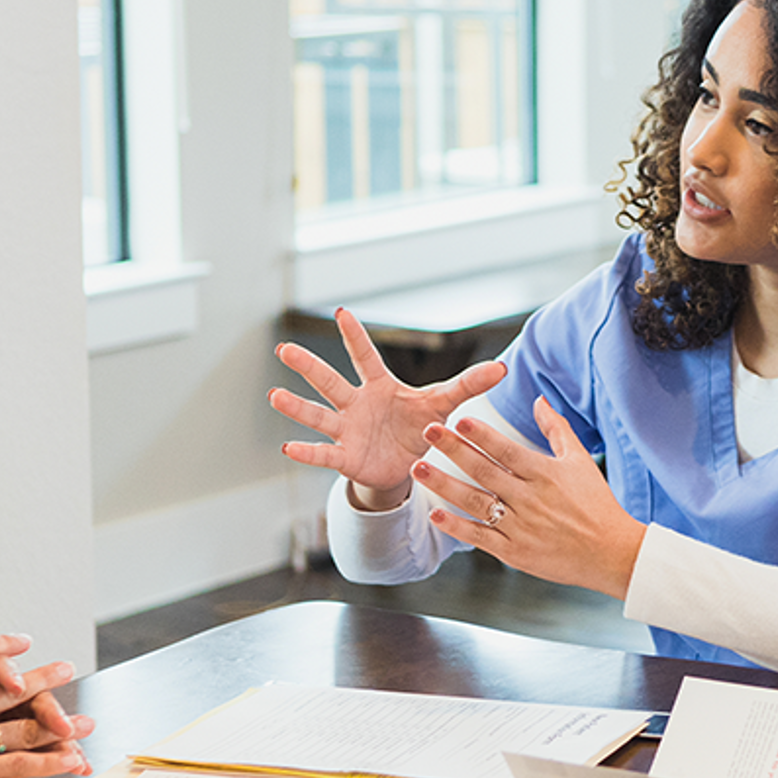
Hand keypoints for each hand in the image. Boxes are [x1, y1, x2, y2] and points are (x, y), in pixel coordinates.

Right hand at [0, 634, 93, 777]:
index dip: (1, 646)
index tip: (22, 641)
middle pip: (9, 688)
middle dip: (42, 678)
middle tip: (65, 669)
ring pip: (22, 727)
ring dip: (57, 723)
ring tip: (84, 723)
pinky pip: (19, 764)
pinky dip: (48, 762)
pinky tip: (71, 759)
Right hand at [270, 308, 510, 505]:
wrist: (408, 466)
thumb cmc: (421, 427)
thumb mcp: (444, 405)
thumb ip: (469, 385)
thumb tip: (502, 367)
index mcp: (380, 387)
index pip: (365, 357)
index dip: (354, 336)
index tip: (340, 311)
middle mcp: (357, 404)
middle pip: (329, 381)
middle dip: (308, 366)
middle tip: (284, 349)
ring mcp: (347, 430)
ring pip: (318, 414)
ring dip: (297, 407)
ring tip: (275, 395)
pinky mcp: (345, 457)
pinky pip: (323, 453)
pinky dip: (306, 452)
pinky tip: (288, 448)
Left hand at [418, 397, 646, 597]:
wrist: (611, 553)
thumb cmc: (597, 505)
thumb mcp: (580, 461)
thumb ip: (556, 428)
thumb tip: (540, 399)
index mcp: (545, 474)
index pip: (506, 450)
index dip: (481, 435)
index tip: (458, 420)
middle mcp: (529, 499)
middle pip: (484, 471)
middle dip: (452, 450)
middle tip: (426, 431)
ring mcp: (520, 527)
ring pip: (475, 502)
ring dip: (444, 485)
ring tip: (419, 469)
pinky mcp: (515, 552)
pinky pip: (480, 537)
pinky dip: (457, 527)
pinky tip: (436, 514)